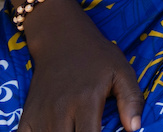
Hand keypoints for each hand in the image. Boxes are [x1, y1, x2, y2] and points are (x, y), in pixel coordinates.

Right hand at [20, 0, 143, 131]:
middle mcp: (60, 110)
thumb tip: (135, 128)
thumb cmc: (96, 57)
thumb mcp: (122, 71)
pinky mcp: (27, 116)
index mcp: (86, 101)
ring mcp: (41, 114)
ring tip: (74, 129)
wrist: (61, 40)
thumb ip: (131, 99)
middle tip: (87, 130)